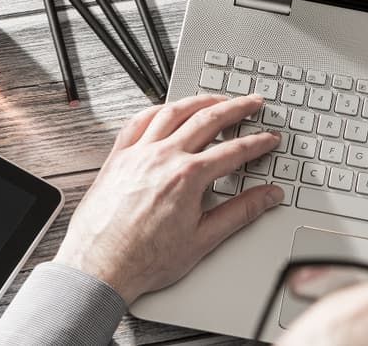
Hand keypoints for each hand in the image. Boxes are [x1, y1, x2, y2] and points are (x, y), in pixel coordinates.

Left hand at [54, 93, 283, 303]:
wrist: (98, 269)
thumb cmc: (143, 259)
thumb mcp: (203, 239)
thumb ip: (241, 212)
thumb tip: (268, 197)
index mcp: (187, 177)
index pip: (234, 151)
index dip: (258, 142)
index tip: (269, 139)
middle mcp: (163, 157)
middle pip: (208, 119)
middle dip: (237, 108)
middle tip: (253, 102)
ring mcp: (138, 153)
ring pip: (174, 112)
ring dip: (200, 101)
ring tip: (217, 99)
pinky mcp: (118, 157)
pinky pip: (139, 121)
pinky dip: (158, 110)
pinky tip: (169, 109)